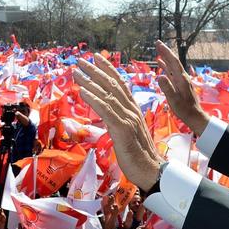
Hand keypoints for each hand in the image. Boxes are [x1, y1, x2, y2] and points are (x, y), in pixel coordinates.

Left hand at [75, 55, 164, 189]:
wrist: (151, 170)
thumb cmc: (138, 154)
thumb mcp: (127, 132)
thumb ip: (119, 119)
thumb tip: (107, 113)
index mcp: (133, 109)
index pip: (119, 83)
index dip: (107, 69)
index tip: (96, 58)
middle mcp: (131, 110)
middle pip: (112, 85)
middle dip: (95, 70)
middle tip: (80, 60)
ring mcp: (127, 118)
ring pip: (107, 95)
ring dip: (90, 82)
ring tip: (76, 72)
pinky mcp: (122, 129)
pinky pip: (106, 111)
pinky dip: (94, 99)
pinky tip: (82, 91)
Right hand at [155, 41, 211, 134]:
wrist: (195, 116)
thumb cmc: (184, 110)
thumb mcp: (174, 100)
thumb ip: (167, 88)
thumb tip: (160, 76)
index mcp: (182, 79)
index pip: (173, 62)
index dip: (166, 52)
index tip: (158, 44)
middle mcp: (182, 78)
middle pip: (173, 61)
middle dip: (165, 52)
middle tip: (157, 43)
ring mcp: (182, 81)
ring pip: (172, 66)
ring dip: (166, 59)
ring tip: (159, 52)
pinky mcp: (180, 85)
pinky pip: (172, 73)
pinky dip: (166, 67)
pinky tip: (161, 66)